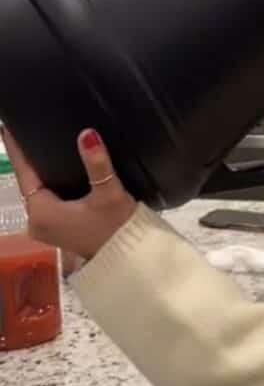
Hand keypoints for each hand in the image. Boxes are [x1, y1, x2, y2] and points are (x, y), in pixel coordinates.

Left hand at [3, 127, 137, 260]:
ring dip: (38, 169)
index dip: (16, 148)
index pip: (24, 173)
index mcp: (42, 213)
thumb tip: (87, 134)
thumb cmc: (117, 227)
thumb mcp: (109, 194)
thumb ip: (97, 163)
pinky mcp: (56, 228)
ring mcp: (45, 226)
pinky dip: (48, 182)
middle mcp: (36, 221)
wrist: (129, 258)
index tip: (8, 127)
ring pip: (37, 189)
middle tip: (25, 128)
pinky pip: (45, 197)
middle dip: (28, 157)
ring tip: (38, 141)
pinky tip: (54, 166)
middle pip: (28, 181)